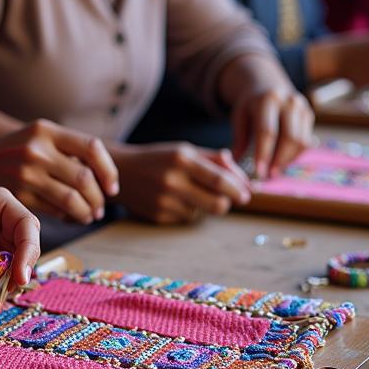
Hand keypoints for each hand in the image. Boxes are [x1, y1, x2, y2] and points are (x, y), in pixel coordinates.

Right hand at [0, 119, 118, 223]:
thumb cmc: (18, 150)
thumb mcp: (40, 136)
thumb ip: (69, 149)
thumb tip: (105, 177)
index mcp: (46, 130)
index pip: (91, 148)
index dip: (108, 170)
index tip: (112, 187)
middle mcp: (36, 149)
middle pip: (84, 178)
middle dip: (98, 198)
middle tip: (100, 207)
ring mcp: (25, 173)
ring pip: (71, 199)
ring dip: (86, 212)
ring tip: (89, 215)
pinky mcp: (18, 196)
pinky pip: (54, 210)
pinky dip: (68, 217)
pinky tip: (70, 216)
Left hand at [0, 187, 39, 287]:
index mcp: (2, 204)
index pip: (26, 225)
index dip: (28, 249)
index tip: (20, 274)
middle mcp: (7, 223)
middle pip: (29, 245)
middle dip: (24, 266)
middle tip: (13, 287)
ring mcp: (2, 242)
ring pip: (20, 262)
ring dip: (14, 278)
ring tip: (1, 291)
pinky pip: (5, 274)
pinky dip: (2, 285)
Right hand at [114, 144, 249, 223]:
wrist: (121, 170)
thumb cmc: (159, 158)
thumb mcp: (184, 150)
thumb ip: (214, 159)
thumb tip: (243, 178)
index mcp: (181, 158)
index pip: (219, 180)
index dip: (237, 189)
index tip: (247, 193)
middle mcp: (172, 180)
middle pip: (217, 204)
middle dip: (227, 203)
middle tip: (229, 199)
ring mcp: (164, 201)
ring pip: (203, 213)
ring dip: (206, 206)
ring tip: (194, 193)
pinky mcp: (159, 216)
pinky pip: (187, 218)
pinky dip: (189, 211)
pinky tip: (176, 199)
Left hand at [231, 83, 312, 178]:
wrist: (267, 86)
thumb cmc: (249, 105)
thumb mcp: (239, 116)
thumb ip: (239, 139)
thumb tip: (234, 166)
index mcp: (267, 99)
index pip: (267, 131)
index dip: (264, 153)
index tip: (259, 172)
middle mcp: (288, 101)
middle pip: (289, 137)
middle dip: (279, 160)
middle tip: (268, 175)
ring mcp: (301, 108)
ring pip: (301, 141)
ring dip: (288, 160)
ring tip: (274, 170)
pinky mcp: (309, 115)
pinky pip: (306, 141)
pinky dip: (295, 155)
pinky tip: (282, 161)